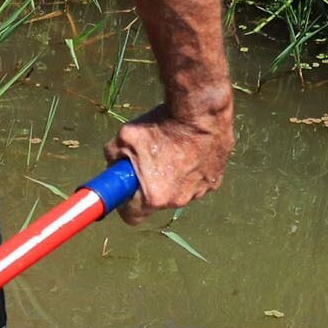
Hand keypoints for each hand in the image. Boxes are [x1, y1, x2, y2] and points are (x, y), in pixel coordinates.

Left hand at [110, 98, 232, 225]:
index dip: (125, 204)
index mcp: (153, 197)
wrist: (200, 110)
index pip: (132, 217)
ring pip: (178, 192)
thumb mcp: (124, 138)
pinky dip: (192, 171)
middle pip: (156, 202)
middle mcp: (178, 200)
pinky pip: (197, 182)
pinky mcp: (215, 180)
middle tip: (148, 162)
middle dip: (149, 186)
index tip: (126, 190)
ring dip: (173, 179)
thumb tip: (113, 164)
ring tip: (171, 152)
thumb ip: (113, 157)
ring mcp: (200, 191)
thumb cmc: (161, 125)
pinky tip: (189, 151)